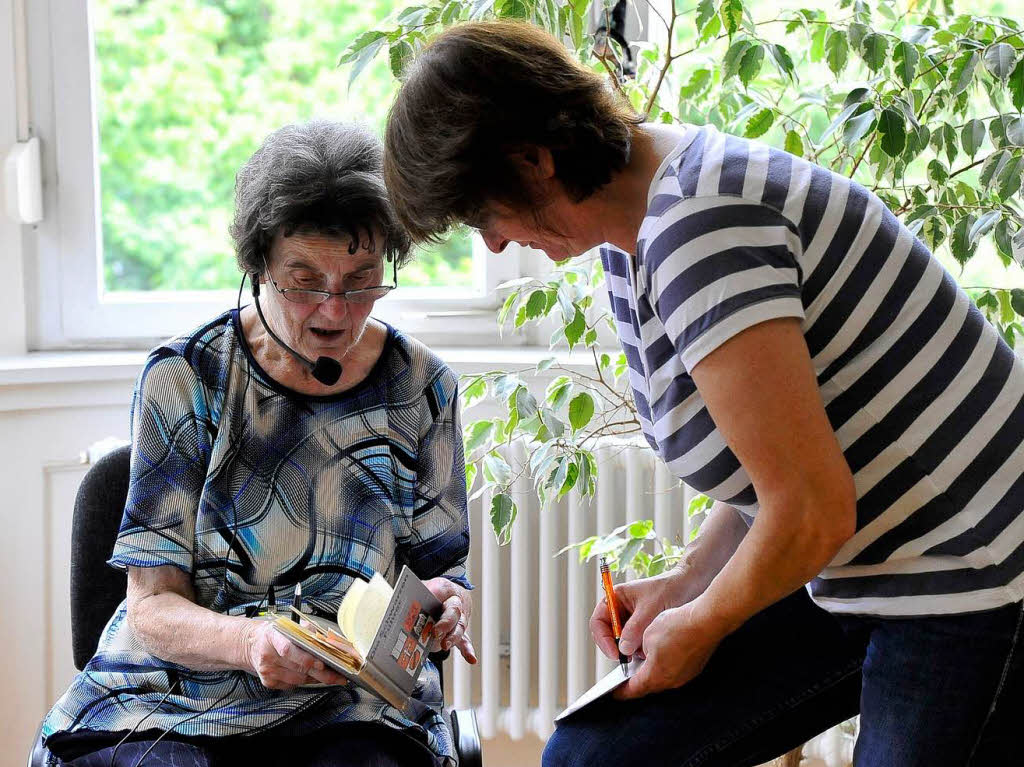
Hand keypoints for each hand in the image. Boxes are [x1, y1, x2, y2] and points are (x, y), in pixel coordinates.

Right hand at [241, 620, 348, 689]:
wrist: (252, 644)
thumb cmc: (273, 635)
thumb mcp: (287, 625)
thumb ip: (306, 630)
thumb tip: (325, 638)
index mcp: (273, 637)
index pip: (288, 649)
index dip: (305, 658)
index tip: (321, 663)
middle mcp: (268, 655)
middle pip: (298, 668)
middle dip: (321, 673)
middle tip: (338, 675)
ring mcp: (268, 671)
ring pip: (298, 679)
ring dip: (316, 678)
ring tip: (331, 676)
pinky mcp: (268, 682)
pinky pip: (293, 685)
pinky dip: (306, 681)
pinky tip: (314, 677)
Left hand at [423, 577, 476, 664]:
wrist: (451, 595)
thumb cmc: (434, 592)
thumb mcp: (423, 587)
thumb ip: (415, 595)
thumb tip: (402, 606)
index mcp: (446, 590)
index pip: (442, 593)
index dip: (437, 602)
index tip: (430, 613)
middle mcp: (456, 604)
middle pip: (453, 613)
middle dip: (445, 624)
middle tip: (435, 632)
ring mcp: (459, 619)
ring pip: (459, 628)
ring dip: (452, 638)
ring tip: (445, 645)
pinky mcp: (458, 632)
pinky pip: (464, 641)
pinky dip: (468, 650)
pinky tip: (471, 659)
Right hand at [590, 565, 708, 661]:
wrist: (692, 586)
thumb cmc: (670, 588)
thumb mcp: (651, 607)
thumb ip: (636, 628)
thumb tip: (623, 649)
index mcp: (616, 598)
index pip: (598, 621)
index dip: (603, 639)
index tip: (614, 653)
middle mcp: (621, 610)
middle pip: (608, 635)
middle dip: (618, 647)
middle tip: (628, 659)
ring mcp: (632, 621)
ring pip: (623, 642)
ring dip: (632, 649)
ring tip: (646, 649)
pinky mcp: (643, 631)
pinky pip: (636, 645)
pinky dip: (642, 650)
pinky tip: (653, 647)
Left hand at [613, 601, 722, 699]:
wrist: (706, 621)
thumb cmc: (677, 627)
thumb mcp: (647, 636)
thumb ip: (640, 649)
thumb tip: (643, 654)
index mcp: (656, 675)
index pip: (634, 690)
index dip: (622, 692)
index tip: (614, 693)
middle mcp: (672, 681)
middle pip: (649, 686)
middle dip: (637, 683)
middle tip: (626, 678)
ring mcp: (685, 676)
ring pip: (663, 679)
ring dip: (652, 674)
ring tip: (642, 665)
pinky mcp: (694, 668)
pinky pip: (675, 672)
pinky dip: (665, 667)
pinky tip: (662, 655)